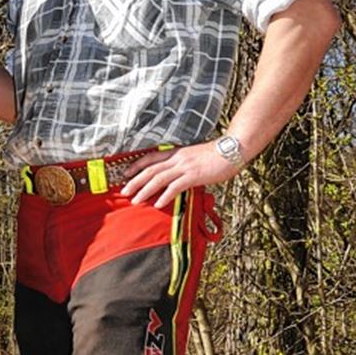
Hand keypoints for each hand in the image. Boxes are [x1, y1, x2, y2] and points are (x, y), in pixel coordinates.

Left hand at [119, 142, 241, 208]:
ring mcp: (184, 166)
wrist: (232, 150)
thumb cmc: (216, 156)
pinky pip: (175, 187)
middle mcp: (177, 158)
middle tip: (123, 191)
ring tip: (136, 200)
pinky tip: (158, 204)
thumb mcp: (194, 158)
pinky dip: (165, 196)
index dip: (135, 166)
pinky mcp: (193, 175)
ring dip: (145, 190)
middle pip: (150, 170)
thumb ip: (183, 166)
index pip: (150, 158)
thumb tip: (176, 176)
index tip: (125, 174)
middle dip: (134, 181)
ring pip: (158, 179)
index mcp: (176, 153)